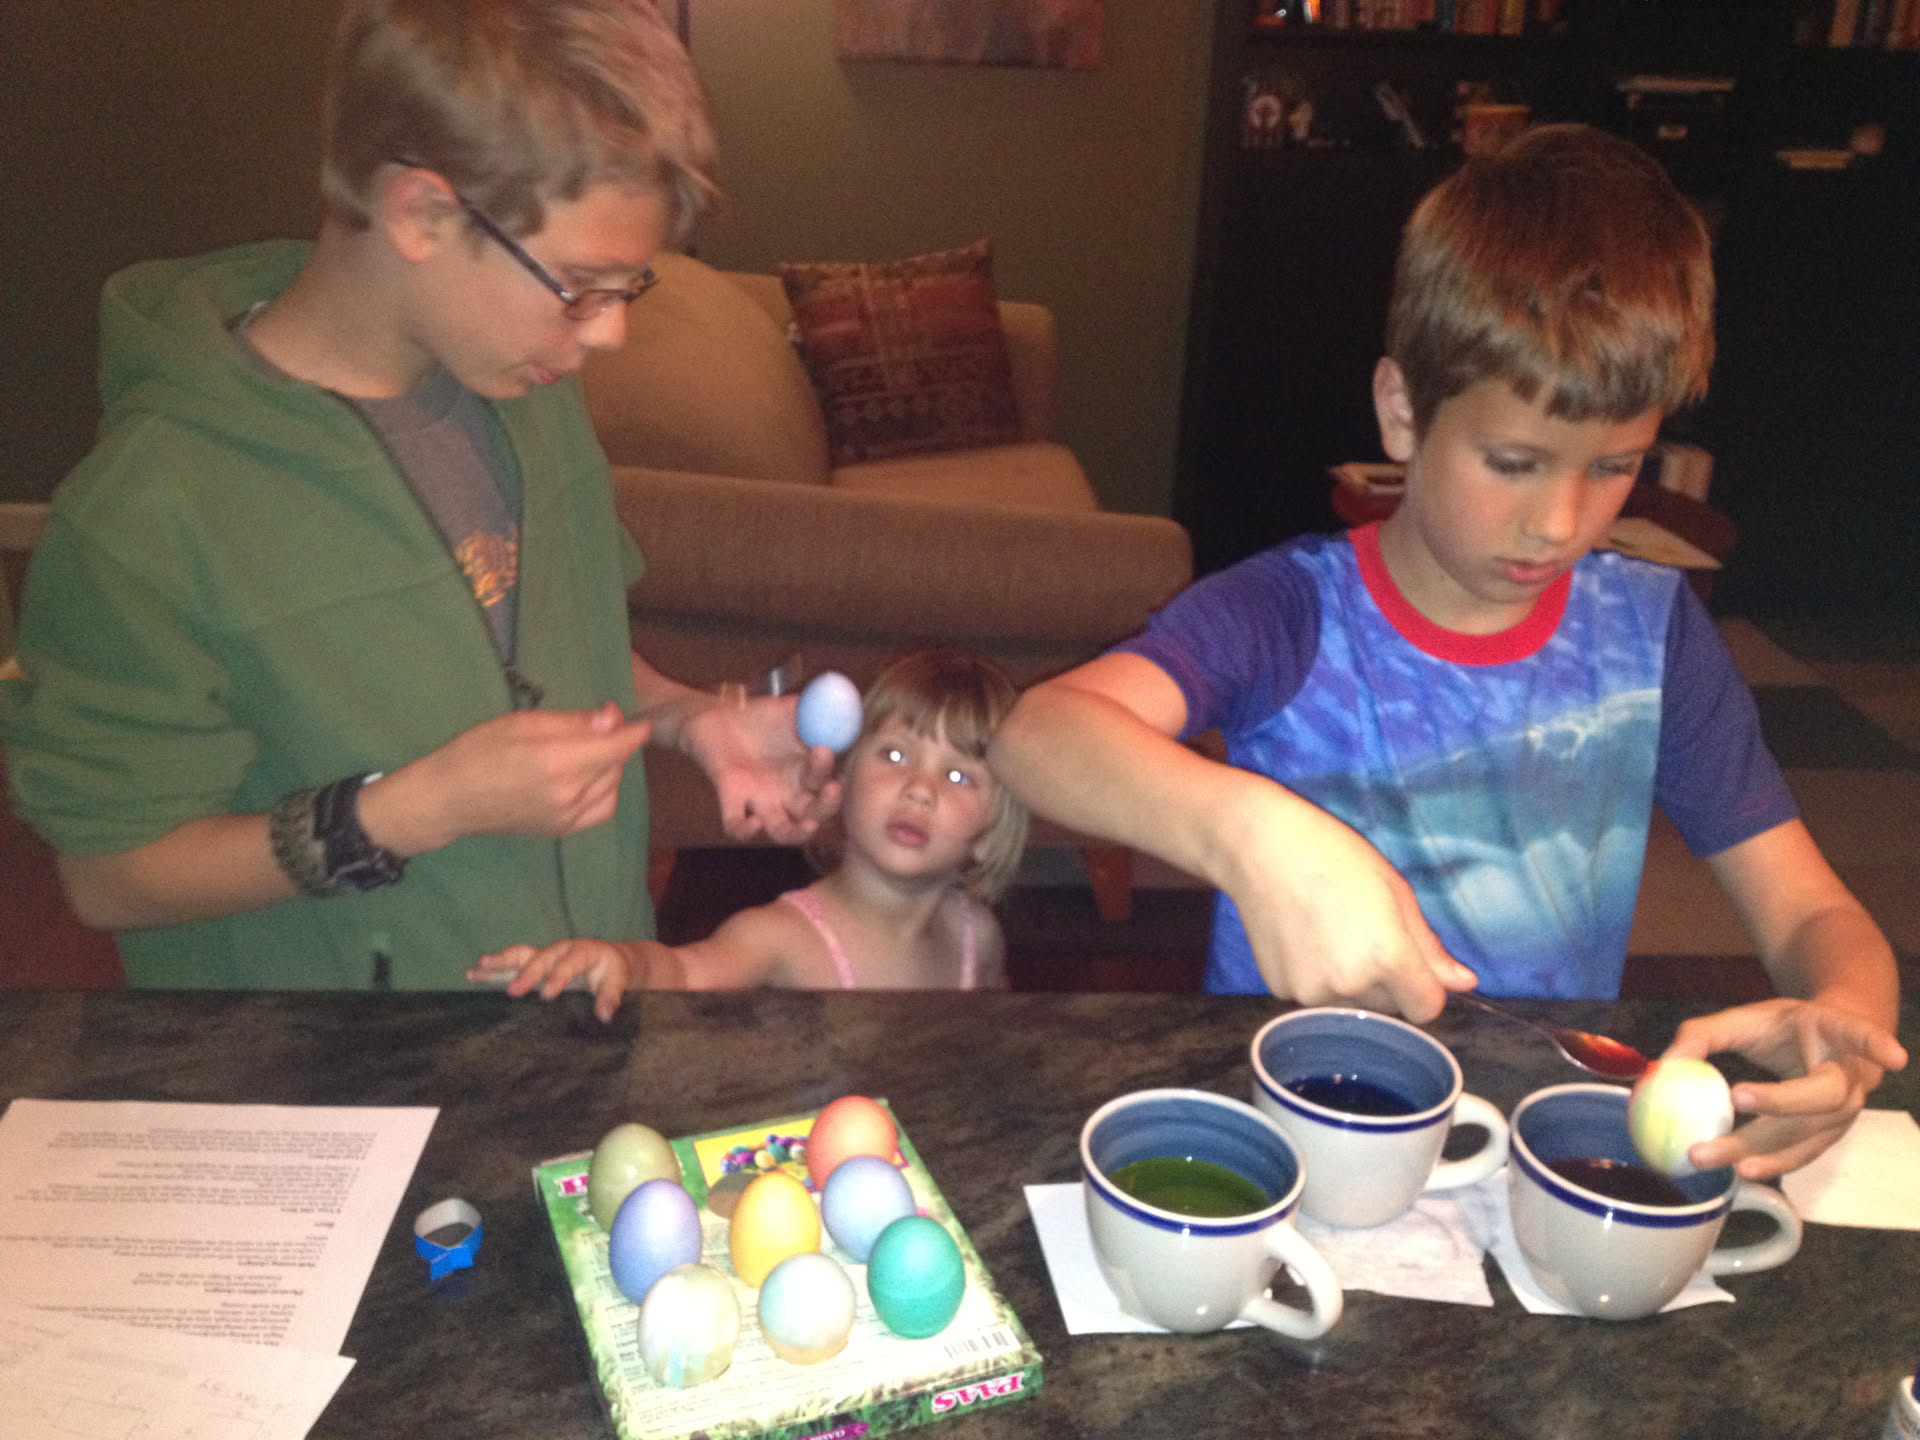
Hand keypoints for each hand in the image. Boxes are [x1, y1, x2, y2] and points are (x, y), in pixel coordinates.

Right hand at [382, 703, 649, 851]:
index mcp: (557, 762)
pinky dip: (605, 791)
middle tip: (600, 726)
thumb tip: (613, 718)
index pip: (616, 746)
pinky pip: (601, 810)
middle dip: (616, 743)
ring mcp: (567, 817)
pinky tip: (589, 778)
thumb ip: (572, 723)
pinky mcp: (562, 830)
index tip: (638, 718)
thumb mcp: (522, 723)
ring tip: (590, 750)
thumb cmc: (477, 752)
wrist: (449, 800)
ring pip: (612, 787)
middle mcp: (569, 793)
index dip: (633, 731)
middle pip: (616, 765)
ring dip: (611, 766)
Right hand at [467, 938, 637, 1022]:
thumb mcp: (617, 981)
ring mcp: (545, 956)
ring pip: (521, 956)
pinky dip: (494, 969)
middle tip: (514, 990)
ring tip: (478, 968)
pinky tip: (473, 973)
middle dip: (527, 973)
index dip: (558, 977)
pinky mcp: (535, 964)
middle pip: (541, 958)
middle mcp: (559, 950)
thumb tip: (604, 1015)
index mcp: (582, 951)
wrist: (610, 960)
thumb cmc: (612, 972)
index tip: (547, 994)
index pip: (569, 963)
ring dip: (500, 963)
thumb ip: (611, 996)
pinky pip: (513, 964)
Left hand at [682, 692, 840, 842]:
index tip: (825, 749)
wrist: (716, 715)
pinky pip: (736, 825)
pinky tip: (754, 821)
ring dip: (798, 833)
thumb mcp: (792, 708)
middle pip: (814, 812)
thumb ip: (817, 707)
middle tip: (832, 789)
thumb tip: (842, 705)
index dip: (829, 769)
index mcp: (805, 771)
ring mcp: (760, 798)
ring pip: (783, 831)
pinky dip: (745, 830)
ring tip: (810, 825)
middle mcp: (787, 792)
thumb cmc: (758, 715)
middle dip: (827, 806)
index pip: (826, 779)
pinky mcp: (731, 797)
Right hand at [1226, 796, 1477, 1020]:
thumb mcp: (1396, 893)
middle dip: (1387, 981)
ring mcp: (1311, 992)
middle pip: (1389, 1007)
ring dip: (1352, 983)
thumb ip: (1430, 947)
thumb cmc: (1335, 856)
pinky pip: (1316, 998)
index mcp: (1387, 958)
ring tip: (1330, 933)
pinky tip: (1303, 939)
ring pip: (1352, 1006)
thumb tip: (1466, 983)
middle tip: (1363, 932)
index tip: (1411, 960)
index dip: (1425, 986)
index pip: (1427, 1008)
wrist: (1259, 847)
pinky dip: (1317, 978)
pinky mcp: (1280, 990)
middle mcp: (1350, 985)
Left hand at [1664, 997, 1908, 1179]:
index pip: (1860, 1034)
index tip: (1893, 1056)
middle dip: (1780, 1103)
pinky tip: (1739, 1174)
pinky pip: (1799, 1154)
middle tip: (1734, 1101)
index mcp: (1837, 1035)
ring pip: (1809, 1135)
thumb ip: (1704, 1034)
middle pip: (1822, 1096)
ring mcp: (1843, 1115)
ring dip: (1768, 1150)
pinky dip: (1770, 1164)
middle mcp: (1850, 1079)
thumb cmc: (1785, 1029)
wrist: (1821, 1048)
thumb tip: (1665, 1063)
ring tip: (1725, 1161)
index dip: (1875, 1043)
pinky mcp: (1825, 1139)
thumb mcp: (1747, 1018)